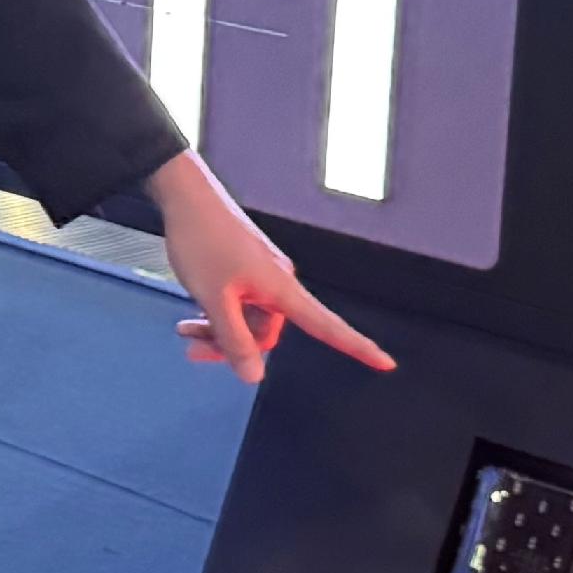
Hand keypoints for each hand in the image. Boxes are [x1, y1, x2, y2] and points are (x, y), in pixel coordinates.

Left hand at [143, 153, 393, 388]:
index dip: (358, 347)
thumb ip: (234, 339)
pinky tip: (194, 313)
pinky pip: (239, 304)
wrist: (186, 196)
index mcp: (282, 289)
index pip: (328, 326)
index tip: (386, 363)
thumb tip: (255, 377)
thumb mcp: (214, 297)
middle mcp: (279, 283)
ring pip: (246, 320)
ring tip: (186, 329)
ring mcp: (261, 275)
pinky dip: (217, 313)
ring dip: (218, 330)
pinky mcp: (245, 269)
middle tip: (194, 347)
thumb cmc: (202, 240)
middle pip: (267, 333)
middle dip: (232, 345)